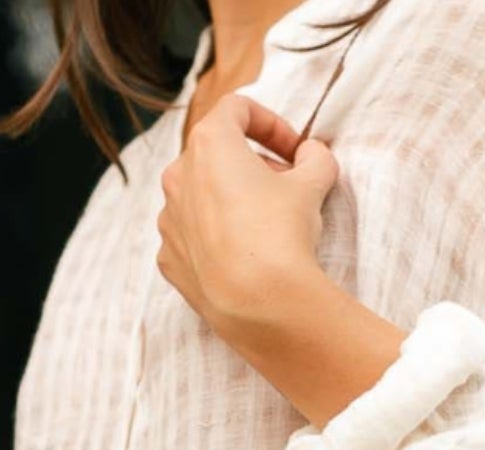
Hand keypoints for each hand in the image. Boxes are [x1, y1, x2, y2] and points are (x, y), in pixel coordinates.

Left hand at [156, 93, 339, 338]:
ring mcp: (169, 219)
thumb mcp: (313, 185)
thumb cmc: (282, 235)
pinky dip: (215, 238)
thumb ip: (315, 158)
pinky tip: (242, 257)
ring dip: (231, 200)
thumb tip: (312, 154)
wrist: (261, 305)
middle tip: (285, 189)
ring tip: (263, 226)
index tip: (295, 151)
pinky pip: (192, 237)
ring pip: (200, 196)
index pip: (238, 109)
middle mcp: (178, 175)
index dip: (272, 124)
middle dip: (253, 165)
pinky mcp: (169, 259)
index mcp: (209, 143)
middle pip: (216, 154)